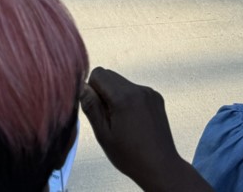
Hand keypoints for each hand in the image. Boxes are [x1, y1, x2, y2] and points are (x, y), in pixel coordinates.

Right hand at [80, 68, 205, 189]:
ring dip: (115, 95)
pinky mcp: (156, 99)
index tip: (96, 109)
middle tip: (107, 116)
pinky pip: (133, 90)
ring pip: (121, 82)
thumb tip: (82, 87)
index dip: (91, 90)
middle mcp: (139, 90)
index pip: (98, 74)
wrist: (161, 167)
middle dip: (102, 91)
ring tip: (121, 120)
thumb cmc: (130, 155)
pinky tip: (132, 120)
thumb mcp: (102, 133)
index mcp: (124, 98)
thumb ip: (91, 106)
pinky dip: (127, 99)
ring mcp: (150, 94)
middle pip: (109, 75)